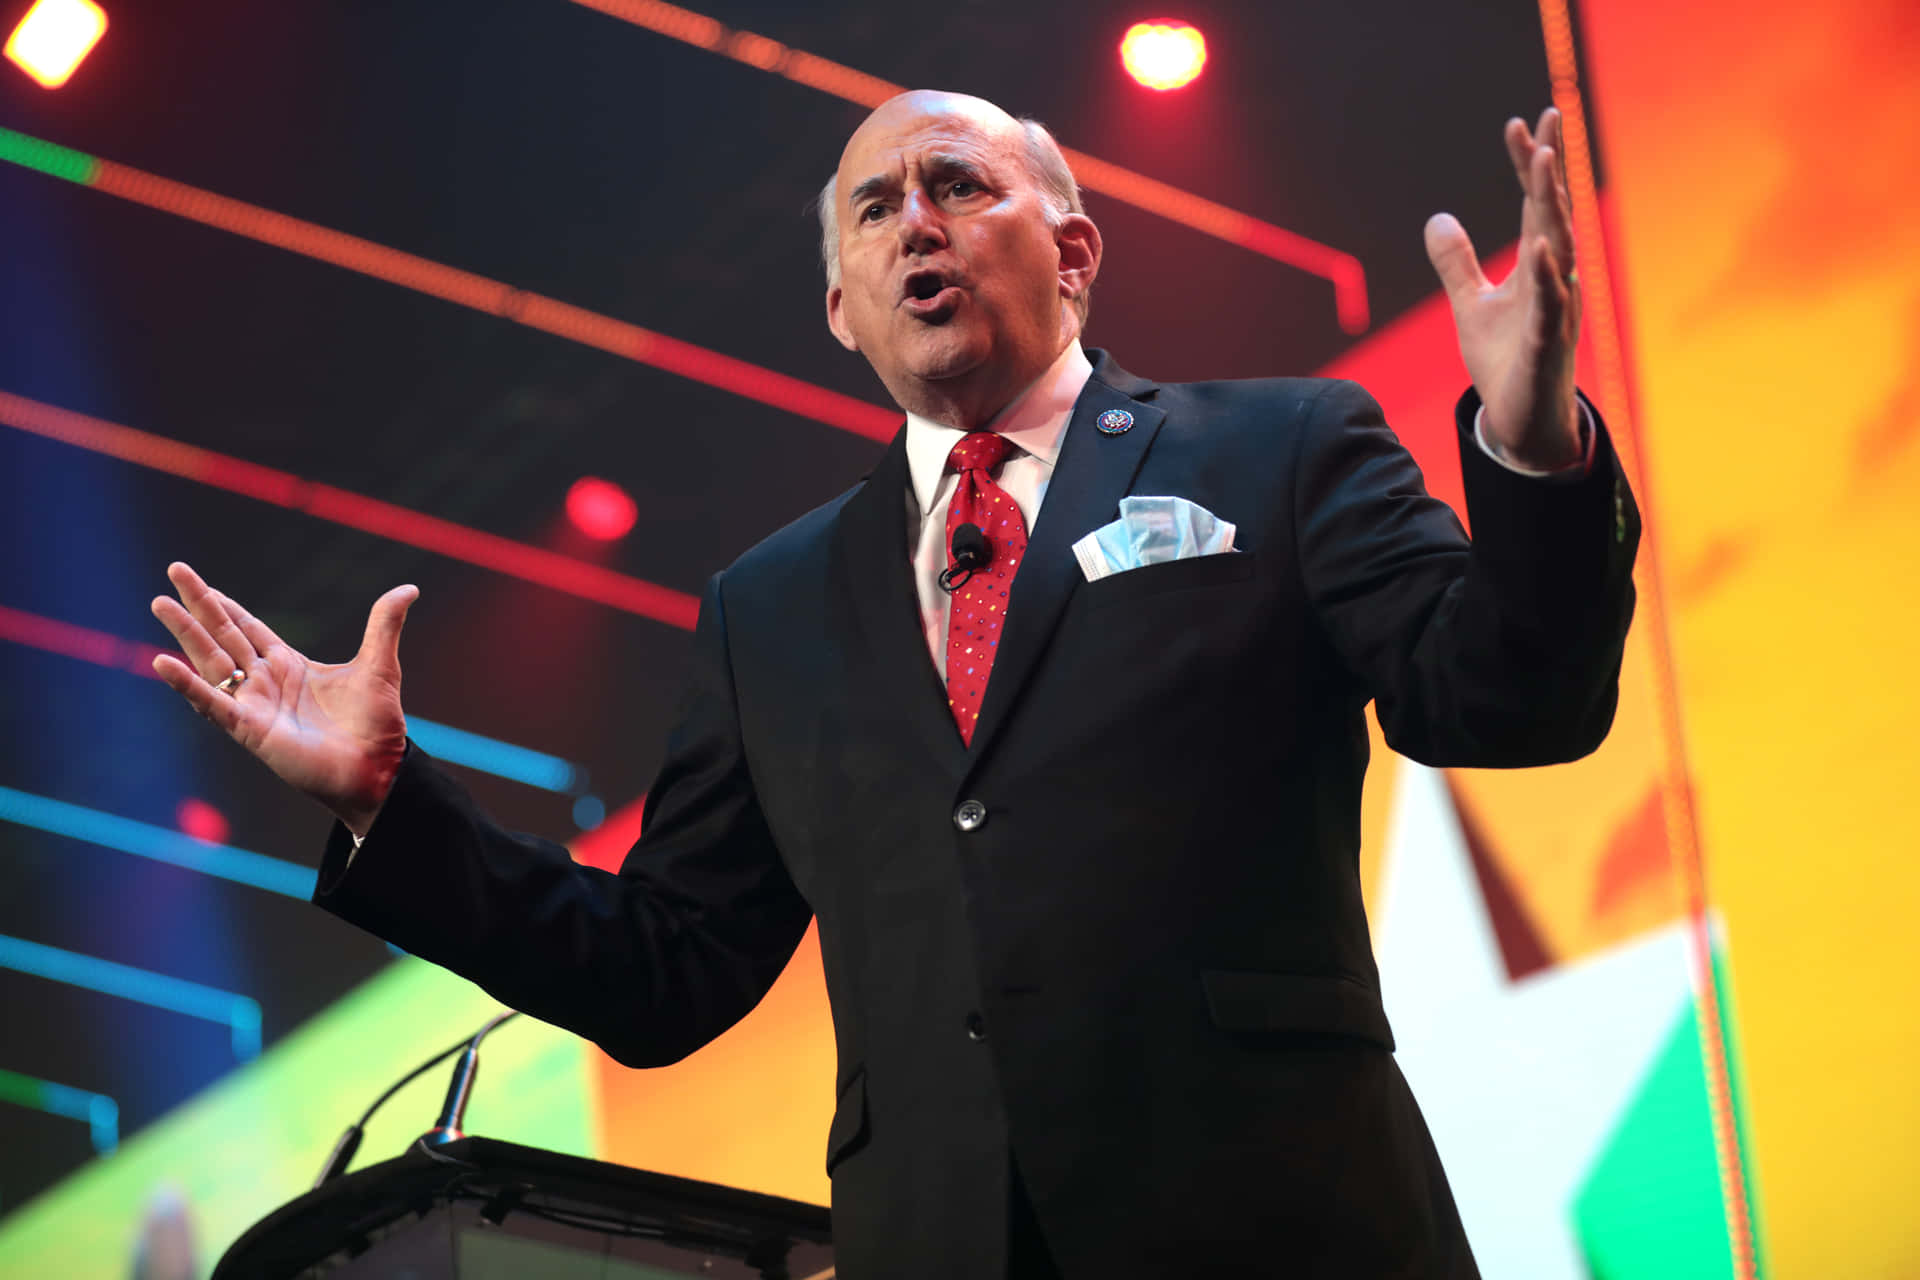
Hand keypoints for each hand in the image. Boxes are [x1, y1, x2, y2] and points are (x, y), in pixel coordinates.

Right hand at [150, 562, 417, 834]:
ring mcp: (253, 705)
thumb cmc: (375, 724)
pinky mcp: (250, 730)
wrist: (378, 769)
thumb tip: (409, 587)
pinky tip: (162, 663)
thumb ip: (385, 624)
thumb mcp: (379, 665)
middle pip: (223, 635)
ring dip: (184, 633)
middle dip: (198, 605)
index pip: (248, 628)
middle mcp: (265, 682)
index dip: (224, 605)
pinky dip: (187, 685)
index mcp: (289, 665)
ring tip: (159, 603)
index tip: (199, 582)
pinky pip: (212, 704)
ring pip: (210, 661)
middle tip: (174, 571)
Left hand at [1425, 107, 1582, 469]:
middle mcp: (1554, 279)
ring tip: (1544, 161)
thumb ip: (1457, 263)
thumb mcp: (1470, 305)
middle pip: (1555, 211)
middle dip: (1550, 165)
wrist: (1522, 421)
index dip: (1528, 163)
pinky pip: (1550, 305)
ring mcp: (1555, 309)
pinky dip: (1547, 277)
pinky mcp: (1547, 344)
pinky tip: (1543, 247)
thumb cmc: (1505, 360)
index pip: (1533, 203)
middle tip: (1549, 117)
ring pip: (1560, 247)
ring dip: (1552, 205)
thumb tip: (1437, 219)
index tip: (1519, 122)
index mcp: (1536, 266)